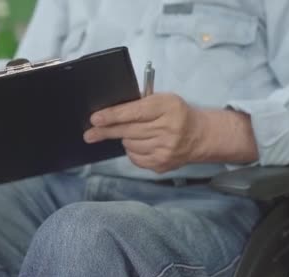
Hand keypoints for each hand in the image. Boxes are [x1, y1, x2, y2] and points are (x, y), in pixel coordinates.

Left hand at [84, 93, 204, 172]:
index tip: (95, 119)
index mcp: (167, 107)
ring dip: (126, 139)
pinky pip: (135, 158)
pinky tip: (141, 145)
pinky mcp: (162, 164)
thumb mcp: (163, 100)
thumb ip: (140, 103)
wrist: (199, 136)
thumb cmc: (176, 114)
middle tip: (89, 134)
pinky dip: (133, 151)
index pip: (135, 112)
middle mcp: (168, 129)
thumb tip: (110, 113)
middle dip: (106, 131)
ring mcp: (165, 149)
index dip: (113, 116)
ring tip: (135, 134)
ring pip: (130, 145)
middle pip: (128, 131)